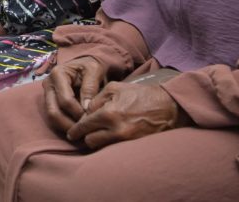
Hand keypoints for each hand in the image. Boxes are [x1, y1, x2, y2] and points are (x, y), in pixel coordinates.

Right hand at [43, 56, 105, 134]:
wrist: (86, 65)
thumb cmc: (91, 67)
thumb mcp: (94, 71)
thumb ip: (90, 87)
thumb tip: (86, 108)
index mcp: (58, 74)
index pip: (65, 100)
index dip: (78, 112)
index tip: (92, 119)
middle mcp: (48, 84)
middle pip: (53, 111)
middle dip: (69, 124)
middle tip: (84, 131)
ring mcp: (47, 94)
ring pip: (52, 117)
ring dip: (66, 127)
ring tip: (81, 132)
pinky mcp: (49, 102)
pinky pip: (54, 118)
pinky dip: (65, 125)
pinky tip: (77, 128)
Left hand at [65, 81, 184, 149]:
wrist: (167, 107)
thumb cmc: (140, 94)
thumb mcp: (114, 88)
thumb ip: (95, 99)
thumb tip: (85, 112)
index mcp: (108, 113)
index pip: (84, 126)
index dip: (75, 130)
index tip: (71, 133)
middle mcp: (115, 130)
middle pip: (90, 140)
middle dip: (85, 136)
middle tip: (83, 132)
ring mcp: (126, 141)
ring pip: (101, 148)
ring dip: (96, 141)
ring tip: (97, 134)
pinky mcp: (133, 146)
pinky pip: (113, 149)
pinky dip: (109, 144)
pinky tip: (109, 137)